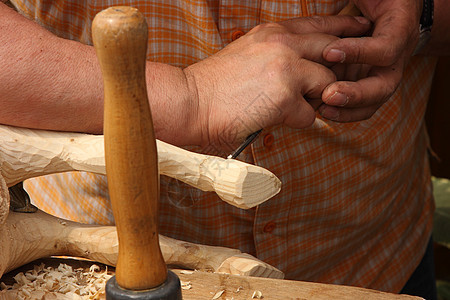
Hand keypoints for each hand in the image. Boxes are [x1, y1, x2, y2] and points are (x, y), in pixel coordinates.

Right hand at [184, 15, 369, 148]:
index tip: (360, 30)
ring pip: (327, 82)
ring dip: (314, 99)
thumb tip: (299, 67)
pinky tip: (272, 118)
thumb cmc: (215, 85)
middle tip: (347, 76)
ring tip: (288, 106)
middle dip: (343, 64)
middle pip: (333, 49)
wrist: (191, 102)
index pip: (319, 24)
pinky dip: (295, 121)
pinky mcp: (286, 96)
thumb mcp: (247, 53)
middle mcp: (282, 43)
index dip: (343, 28)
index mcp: (272, 32)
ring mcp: (286, 67)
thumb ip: (276, 53)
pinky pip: (310, 113)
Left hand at [319, 0, 421, 121]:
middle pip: (384, 85)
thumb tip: (353, 10)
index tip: (329, 51)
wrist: (385, 6)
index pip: (387, 48)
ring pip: (373, 101)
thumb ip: (357, 7)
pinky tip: (322, 110)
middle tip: (329, 94)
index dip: (360, 52)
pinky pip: (361, 105)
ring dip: (348, 109)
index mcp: (400, 29)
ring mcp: (382, 73)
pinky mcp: (367, 82)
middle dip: (357, 94)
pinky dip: (343, 110)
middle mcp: (396, 56)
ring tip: (323, 108)